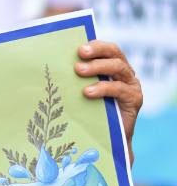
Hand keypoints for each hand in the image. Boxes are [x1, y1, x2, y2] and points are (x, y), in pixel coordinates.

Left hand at [75, 41, 142, 161]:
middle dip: (97, 52)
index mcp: (113, 66)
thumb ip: (76, 78)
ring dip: (98, 67)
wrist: (106, 139)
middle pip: (114, 54)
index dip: (95, 45)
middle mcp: (125, 73)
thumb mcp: (82, 91)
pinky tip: (88, 92)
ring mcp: (131, 85)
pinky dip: (103, 88)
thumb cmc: (90, 112)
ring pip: (118, 67)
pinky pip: (120, 89)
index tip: (78, 47)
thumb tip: (51, 65)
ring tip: (79, 71)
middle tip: (79, 54)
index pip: (107, 49)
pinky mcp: (134, 99)